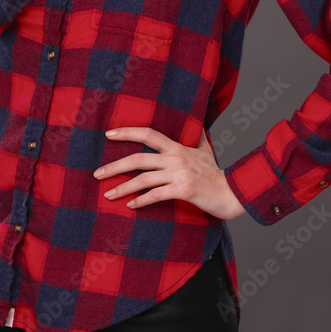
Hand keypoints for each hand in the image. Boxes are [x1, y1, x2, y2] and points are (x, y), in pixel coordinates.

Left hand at [93, 126, 247, 220]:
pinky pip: (156, 195)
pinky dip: (141, 201)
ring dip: (123, 187)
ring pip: (144, 179)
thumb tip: (198, 125)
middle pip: (138, 158)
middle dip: (114, 166)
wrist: (233, 193)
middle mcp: (176, 158)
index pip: (148, 133)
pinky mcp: (184, 190)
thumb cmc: (216, 174)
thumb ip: (197, 138)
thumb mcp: (205, 151)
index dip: (127, 132)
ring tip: (108, 194)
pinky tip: (130, 205)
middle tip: (97, 173)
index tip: (108, 134)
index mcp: (177, 147)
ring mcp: (179, 174)